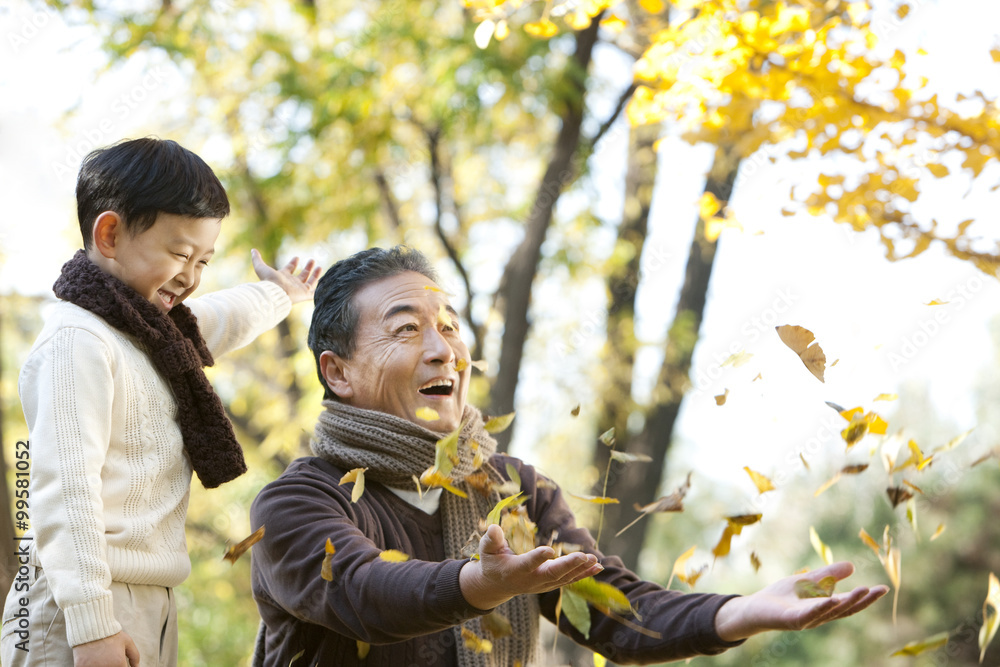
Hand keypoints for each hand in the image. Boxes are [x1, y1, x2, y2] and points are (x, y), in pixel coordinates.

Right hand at [72, 631, 139, 665]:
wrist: (91, 627)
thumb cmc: (111, 634)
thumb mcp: (127, 642)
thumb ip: (134, 656)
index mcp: (119, 664)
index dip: (122, 666)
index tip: (118, 661)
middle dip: (111, 665)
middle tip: (108, 657)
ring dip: (101, 665)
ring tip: (100, 656)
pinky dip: (89, 665)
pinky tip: (90, 658)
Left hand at [251, 249, 320, 303]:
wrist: (275, 293)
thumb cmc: (268, 281)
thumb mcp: (261, 267)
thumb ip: (257, 259)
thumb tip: (253, 250)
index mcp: (283, 277)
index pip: (290, 269)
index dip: (293, 263)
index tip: (296, 257)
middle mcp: (292, 283)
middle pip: (302, 275)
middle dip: (307, 267)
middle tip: (311, 260)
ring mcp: (299, 289)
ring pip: (310, 281)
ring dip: (315, 274)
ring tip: (319, 266)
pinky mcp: (305, 294)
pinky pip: (315, 291)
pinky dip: (320, 287)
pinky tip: (326, 281)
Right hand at [459, 524, 603, 609]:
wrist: (497, 585)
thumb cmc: (491, 562)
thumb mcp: (486, 550)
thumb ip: (491, 539)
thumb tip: (493, 527)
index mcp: (514, 570)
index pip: (528, 564)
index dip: (538, 558)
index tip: (550, 550)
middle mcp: (531, 580)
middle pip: (552, 574)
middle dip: (569, 565)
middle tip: (584, 556)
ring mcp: (542, 585)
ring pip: (564, 579)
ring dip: (581, 570)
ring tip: (596, 560)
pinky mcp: (550, 584)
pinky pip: (569, 581)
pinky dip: (583, 575)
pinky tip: (598, 567)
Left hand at [714, 561, 888, 641]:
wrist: (755, 607)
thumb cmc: (782, 596)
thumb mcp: (809, 581)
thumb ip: (828, 575)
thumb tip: (852, 566)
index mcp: (824, 607)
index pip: (849, 603)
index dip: (866, 597)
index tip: (884, 588)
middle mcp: (819, 616)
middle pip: (845, 609)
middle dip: (863, 600)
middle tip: (878, 590)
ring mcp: (807, 620)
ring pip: (831, 612)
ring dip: (847, 602)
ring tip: (863, 590)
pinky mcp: (792, 620)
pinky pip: (809, 615)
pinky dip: (822, 607)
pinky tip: (833, 599)